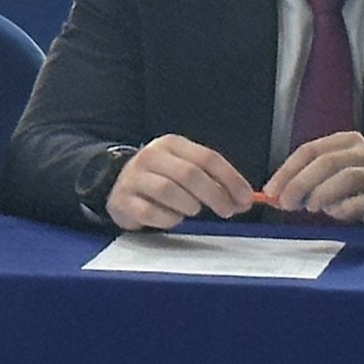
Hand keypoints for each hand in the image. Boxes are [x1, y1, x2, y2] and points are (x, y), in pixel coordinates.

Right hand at [106, 135, 254, 229]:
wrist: (117, 183)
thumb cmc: (162, 178)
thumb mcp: (186, 169)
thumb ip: (214, 180)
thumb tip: (245, 200)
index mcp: (172, 144)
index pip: (208, 158)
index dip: (231, 180)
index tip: (246, 199)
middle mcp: (151, 156)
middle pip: (190, 174)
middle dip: (215, 195)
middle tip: (228, 211)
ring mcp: (134, 178)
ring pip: (169, 191)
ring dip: (189, 206)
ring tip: (193, 210)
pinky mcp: (123, 200)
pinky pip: (150, 212)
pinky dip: (168, 219)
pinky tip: (172, 218)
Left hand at [262, 132, 363, 239]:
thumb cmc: (360, 191)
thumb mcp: (331, 178)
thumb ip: (305, 182)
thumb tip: (274, 195)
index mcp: (347, 142)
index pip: (310, 150)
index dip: (287, 171)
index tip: (271, 191)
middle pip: (328, 162)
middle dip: (301, 183)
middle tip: (287, 204)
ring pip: (349, 177)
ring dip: (324, 194)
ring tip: (312, 208)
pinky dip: (348, 209)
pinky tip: (338, 215)